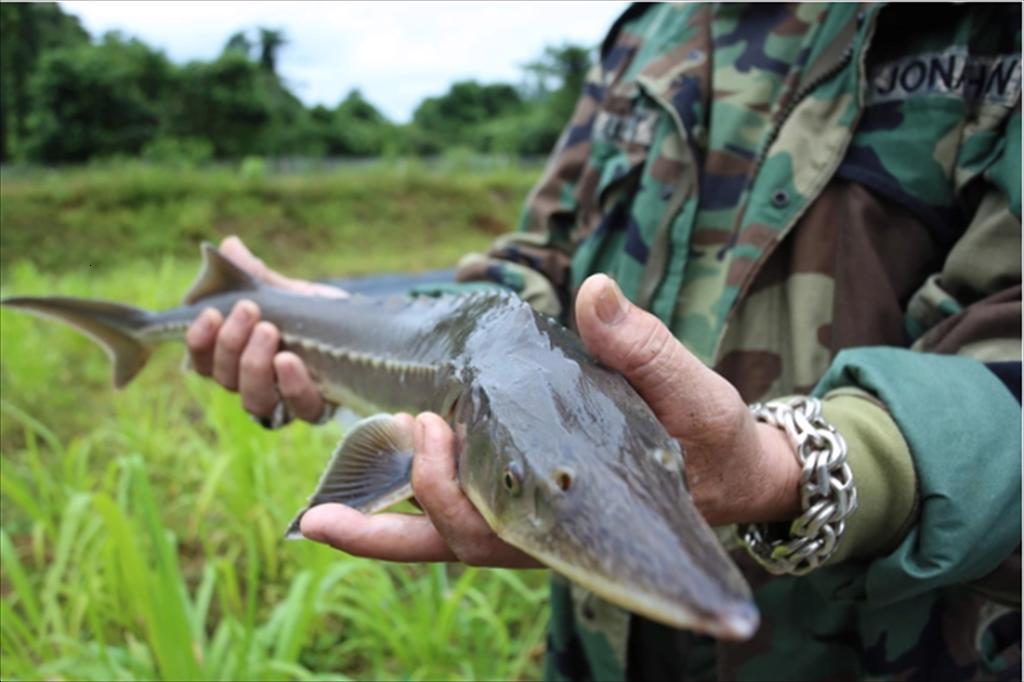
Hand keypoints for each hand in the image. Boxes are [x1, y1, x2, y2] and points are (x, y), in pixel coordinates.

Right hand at [185, 236, 346, 422]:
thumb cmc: (320, 318)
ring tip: (268, 330)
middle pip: (224, 378)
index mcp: (237, 358)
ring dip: (253, 364)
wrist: (372, 335)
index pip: (203, 360)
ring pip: (253, 399)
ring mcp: (284, 401)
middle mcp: (255, 384)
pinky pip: (298, 407)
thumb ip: (259, 279)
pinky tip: (289, 360)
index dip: (198, 341)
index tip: (208, 313)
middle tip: (248, 309)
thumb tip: (230, 246)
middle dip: (230, 343)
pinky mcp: (316, 408)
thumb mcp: (290, 295)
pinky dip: (290, 384)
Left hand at [301, 273, 799, 564]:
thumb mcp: (692, 391)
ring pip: (435, 531)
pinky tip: (360, 465)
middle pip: (443, 539)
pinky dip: (401, 494)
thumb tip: (594, 292)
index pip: (486, 531)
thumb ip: (643, 348)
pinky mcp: (515, 494)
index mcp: (571, 519)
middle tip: (397, 429)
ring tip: (321, 505)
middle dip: (397, 507)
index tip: (428, 430)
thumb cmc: (711, 437)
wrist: (725, 467)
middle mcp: (533, 530)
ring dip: (380, 513)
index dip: (437, 499)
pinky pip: (450, 505)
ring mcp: (519, 518)